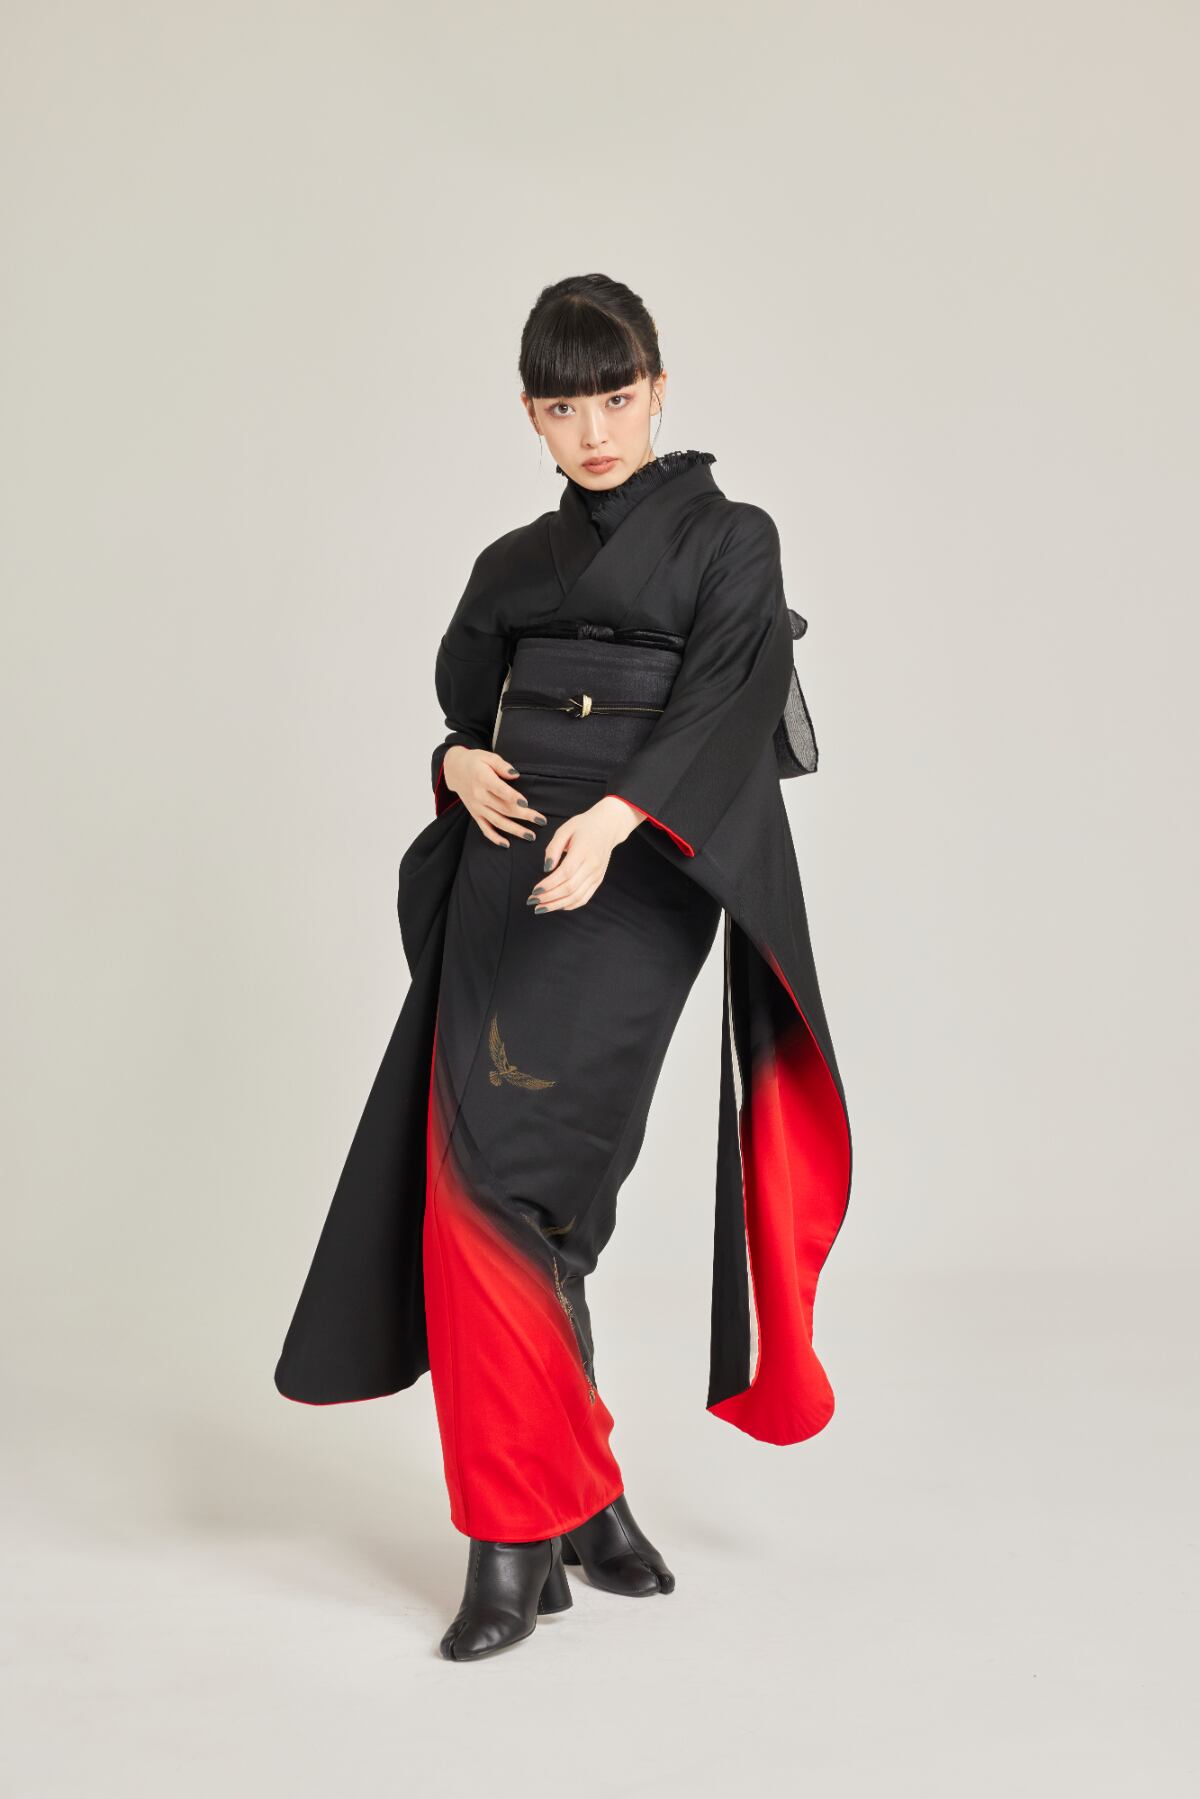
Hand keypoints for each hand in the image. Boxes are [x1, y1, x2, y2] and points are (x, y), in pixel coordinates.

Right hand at [443, 745, 546, 846]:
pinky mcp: (475, 814)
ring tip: (531, 835)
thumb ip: (502, 766)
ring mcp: (477, 807)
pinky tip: (507, 844)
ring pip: (497, 821)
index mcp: (482, 779)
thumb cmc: (475, 762)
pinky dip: (494, 838)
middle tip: (541, 821)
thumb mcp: (488, 756)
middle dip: (524, 816)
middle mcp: (479, 795)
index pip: (499, 789)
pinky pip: (484, 829)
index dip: (512, 796)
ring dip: (515, 830)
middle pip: (503, 808)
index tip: (526, 803)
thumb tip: (515, 774)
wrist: (455, 770)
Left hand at [529, 797, 643, 913]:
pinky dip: (569, 905)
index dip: (549, 884)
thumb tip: (546, 868)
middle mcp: (592, 865)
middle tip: (532, 900)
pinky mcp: (598, 880)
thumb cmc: (583, 826)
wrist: (608, 827)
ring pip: (577, 897)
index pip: (565, 873)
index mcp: (583, 851)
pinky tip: (556, 906)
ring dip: (557, 905)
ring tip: (541, 908)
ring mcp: (597, 875)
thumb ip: (553, 848)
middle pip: (570, 888)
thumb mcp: (565, 829)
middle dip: (549, 897)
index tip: (534, 890)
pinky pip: (584, 898)